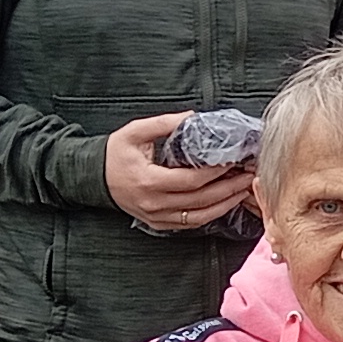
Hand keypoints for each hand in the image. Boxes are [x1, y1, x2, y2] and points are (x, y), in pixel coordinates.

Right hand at [104, 114, 257, 233]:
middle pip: (200, 200)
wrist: (93, 177)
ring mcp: (157, 216)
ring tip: (242, 191)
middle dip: (228, 189)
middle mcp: (154, 203)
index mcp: (148, 181)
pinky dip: (210, 215)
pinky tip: (224, 203)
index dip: (215, 172)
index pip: (191, 180)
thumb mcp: (135, 132)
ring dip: (225, 205)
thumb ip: (164, 124)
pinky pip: (190, 224)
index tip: (233, 161)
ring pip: (199, 217)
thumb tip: (193, 117)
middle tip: (248, 177)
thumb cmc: (114, 154)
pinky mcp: (159, 223)